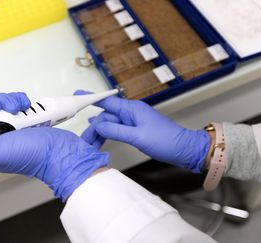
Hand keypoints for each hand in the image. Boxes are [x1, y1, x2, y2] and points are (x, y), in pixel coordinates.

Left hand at [0, 92, 108, 200]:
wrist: (63, 152)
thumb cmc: (30, 156)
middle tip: (8, 111)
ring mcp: (10, 128)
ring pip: (1, 103)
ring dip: (12, 102)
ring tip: (22, 110)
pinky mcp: (24, 120)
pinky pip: (16, 103)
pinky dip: (23, 102)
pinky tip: (29, 108)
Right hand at [78, 91, 209, 172]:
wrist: (183, 149)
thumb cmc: (165, 141)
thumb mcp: (137, 137)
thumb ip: (116, 130)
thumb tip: (97, 125)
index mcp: (132, 109)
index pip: (106, 101)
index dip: (90, 97)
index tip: (77, 93)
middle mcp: (131, 112)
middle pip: (106, 116)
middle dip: (94, 128)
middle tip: (84, 141)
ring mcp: (133, 120)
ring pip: (110, 124)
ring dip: (100, 133)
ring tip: (90, 144)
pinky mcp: (135, 128)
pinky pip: (117, 128)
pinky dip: (108, 133)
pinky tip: (99, 136)